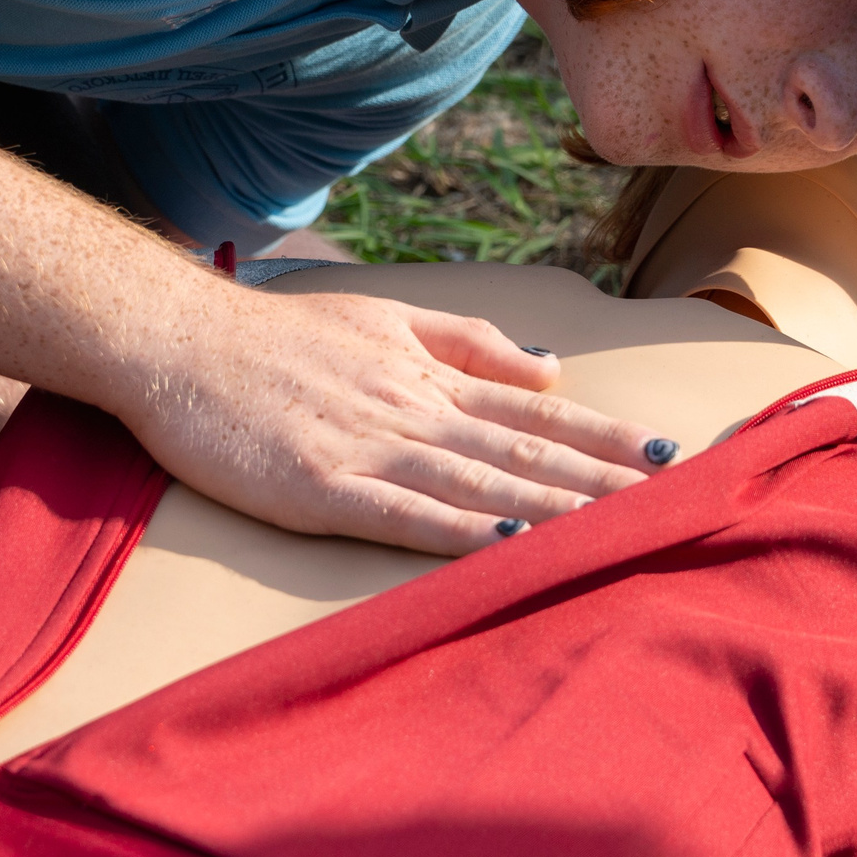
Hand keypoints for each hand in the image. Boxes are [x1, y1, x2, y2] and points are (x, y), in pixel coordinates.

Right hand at [117, 286, 659, 553]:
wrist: (178, 340)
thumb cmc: (277, 337)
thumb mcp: (384, 316)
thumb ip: (468, 340)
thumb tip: (549, 363)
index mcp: (430, 375)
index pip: (538, 410)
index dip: (606, 434)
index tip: (670, 455)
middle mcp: (416, 410)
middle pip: (529, 451)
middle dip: (607, 481)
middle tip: (678, 503)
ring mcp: (371, 447)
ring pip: (485, 482)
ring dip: (558, 507)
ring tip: (623, 527)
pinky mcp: (324, 486)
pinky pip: (406, 514)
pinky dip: (464, 528)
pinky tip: (512, 540)